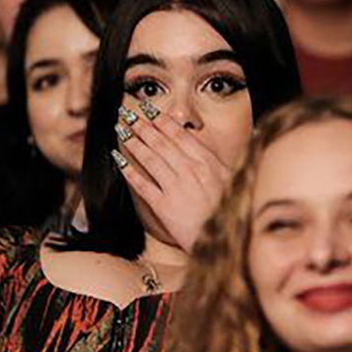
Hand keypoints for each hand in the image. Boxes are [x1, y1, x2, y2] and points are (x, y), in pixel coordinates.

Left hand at [115, 104, 231, 252]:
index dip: (161, 120)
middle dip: (142, 125)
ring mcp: (177, 188)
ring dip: (133, 142)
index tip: (149, 110)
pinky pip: (143, 185)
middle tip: (127, 113)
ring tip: (121, 130)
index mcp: (208, 163)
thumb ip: (216, 161)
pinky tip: (119, 160)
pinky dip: (129, 171)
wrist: (227, 241)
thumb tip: (213, 143)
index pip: (179, 135)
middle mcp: (191, 171)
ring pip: (150, 158)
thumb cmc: (229, 211)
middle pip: (161, 142)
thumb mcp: (232, 180)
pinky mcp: (165, 207)